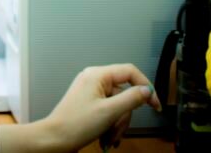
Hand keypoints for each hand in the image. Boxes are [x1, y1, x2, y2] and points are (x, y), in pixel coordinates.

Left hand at [42, 64, 161, 151]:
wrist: (55, 139)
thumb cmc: (76, 124)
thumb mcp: (109, 111)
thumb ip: (131, 98)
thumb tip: (147, 90)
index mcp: (97, 75)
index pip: (130, 72)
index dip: (145, 86)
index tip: (155, 104)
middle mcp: (94, 80)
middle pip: (125, 93)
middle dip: (125, 115)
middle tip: (119, 130)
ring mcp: (92, 92)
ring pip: (118, 106)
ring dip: (118, 124)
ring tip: (110, 138)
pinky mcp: (90, 104)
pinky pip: (109, 111)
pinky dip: (111, 125)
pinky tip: (106, 138)